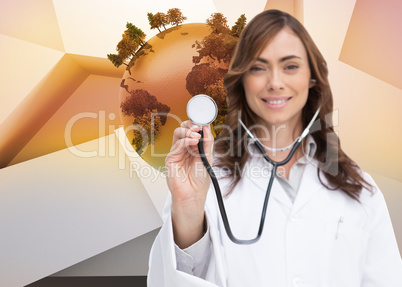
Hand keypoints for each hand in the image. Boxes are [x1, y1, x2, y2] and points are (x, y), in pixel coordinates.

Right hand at [165, 120, 213, 247]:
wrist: (193, 194)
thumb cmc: (200, 179)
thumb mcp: (208, 157)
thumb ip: (207, 142)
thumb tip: (207, 127)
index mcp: (193, 147)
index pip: (193, 130)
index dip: (197, 125)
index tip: (204, 123)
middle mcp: (184, 148)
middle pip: (184, 129)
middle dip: (191, 125)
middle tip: (198, 126)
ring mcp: (177, 152)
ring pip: (178, 134)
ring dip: (188, 132)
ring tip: (197, 136)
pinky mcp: (171, 158)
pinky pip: (177, 145)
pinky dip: (185, 141)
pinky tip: (193, 142)